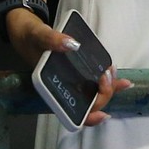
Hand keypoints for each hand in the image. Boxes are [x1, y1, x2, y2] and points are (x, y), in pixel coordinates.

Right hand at [6, 11, 131, 123]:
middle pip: (89, 104)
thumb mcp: (38, 35)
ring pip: (95, 95)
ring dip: (109, 88)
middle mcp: (63, 88)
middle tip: (105, 74)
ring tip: (112, 72)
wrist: (27, 31)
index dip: (88, 118)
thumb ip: (51, 40)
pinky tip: (121, 79)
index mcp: (50, 88)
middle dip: (103, 93)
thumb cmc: (29, 37)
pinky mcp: (77, 73)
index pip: (71, 113)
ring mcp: (71, 82)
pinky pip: (95, 81)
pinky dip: (109, 82)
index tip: (103, 113)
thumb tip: (72, 44)